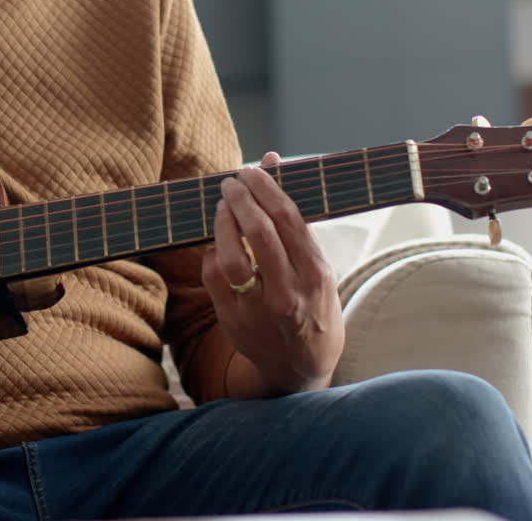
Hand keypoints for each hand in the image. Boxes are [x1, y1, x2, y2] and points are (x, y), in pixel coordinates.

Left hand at [201, 152, 344, 394]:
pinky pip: (214, 278)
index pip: (289, 219)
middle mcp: (289, 292)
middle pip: (259, 233)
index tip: (253, 171)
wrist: (300, 368)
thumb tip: (273, 162)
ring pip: (232, 256)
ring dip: (223, 223)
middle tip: (231, 183)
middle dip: (241, 199)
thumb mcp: (319, 270)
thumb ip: (296, 224)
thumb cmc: (313, 307)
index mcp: (316, 274)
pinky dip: (212, 253)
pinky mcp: (234, 321)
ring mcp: (260, 309)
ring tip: (222, 207)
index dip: (267, 188)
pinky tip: (216, 243)